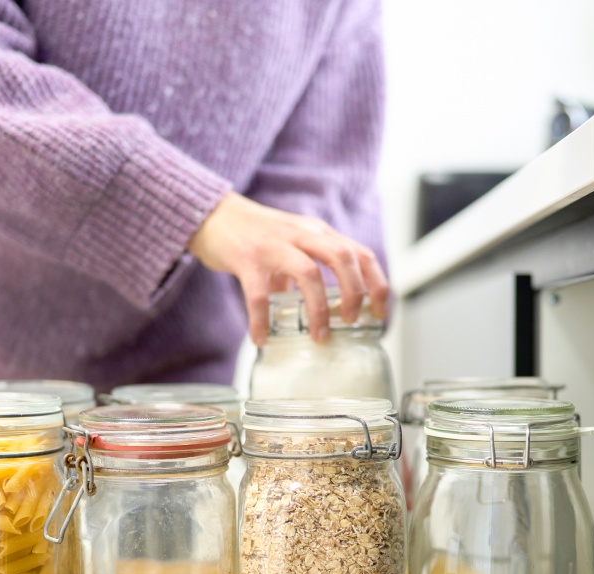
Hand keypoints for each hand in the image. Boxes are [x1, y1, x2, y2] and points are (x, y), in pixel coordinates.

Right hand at [187, 192, 389, 345]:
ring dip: (319, 309)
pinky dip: (262, 321)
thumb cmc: (256, 234)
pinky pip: (260, 294)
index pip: (360, 253)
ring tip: (319, 335)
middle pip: (343, 258)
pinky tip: (260, 339)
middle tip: (351, 321)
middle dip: (355, 293)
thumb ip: (310, 268)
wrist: (212, 215)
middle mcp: (301, 234)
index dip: (377, 284)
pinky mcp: (247, 259)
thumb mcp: (292, 243)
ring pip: (309, 273)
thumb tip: (323, 309)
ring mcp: (274, 245)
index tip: (381, 313)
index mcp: (317, 232)